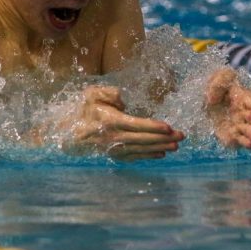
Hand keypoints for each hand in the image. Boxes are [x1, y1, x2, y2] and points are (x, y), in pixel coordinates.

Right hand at [64, 85, 184, 160]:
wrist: (68, 134)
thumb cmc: (83, 111)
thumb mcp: (91, 94)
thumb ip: (107, 92)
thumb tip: (123, 100)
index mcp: (109, 121)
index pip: (135, 124)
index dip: (152, 126)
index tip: (168, 127)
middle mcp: (113, 137)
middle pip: (142, 139)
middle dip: (163, 138)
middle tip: (181, 136)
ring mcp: (114, 149)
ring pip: (141, 150)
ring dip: (160, 148)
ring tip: (176, 146)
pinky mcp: (115, 155)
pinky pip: (135, 157)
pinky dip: (148, 156)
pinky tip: (161, 154)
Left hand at [205, 68, 250, 149]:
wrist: (204, 96)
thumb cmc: (217, 84)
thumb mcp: (220, 75)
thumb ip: (220, 81)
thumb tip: (212, 99)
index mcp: (246, 99)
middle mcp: (245, 114)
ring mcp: (238, 125)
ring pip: (250, 133)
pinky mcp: (229, 135)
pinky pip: (236, 141)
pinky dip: (240, 143)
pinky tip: (239, 143)